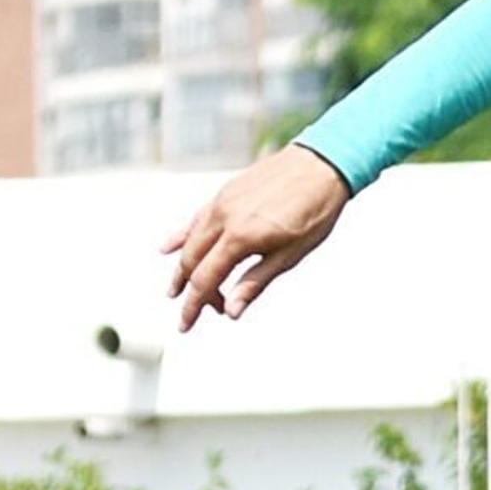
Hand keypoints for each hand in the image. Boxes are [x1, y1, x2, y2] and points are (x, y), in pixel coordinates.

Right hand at [161, 144, 353, 330]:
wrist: (321, 164)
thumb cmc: (314, 211)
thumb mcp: (290, 255)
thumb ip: (255, 282)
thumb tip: (232, 311)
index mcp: (239, 238)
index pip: (205, 280)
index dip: (193, 306)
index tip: (185, 325)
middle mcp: (223, 218)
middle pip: (193, 263)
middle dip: (190, 291)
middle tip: (196, 312)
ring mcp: (221, 203)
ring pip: (191, 241)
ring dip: (182, 268)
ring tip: (176, 289)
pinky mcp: (225, 193)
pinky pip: (196, 219)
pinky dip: (181, 236)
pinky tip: (168, 247)